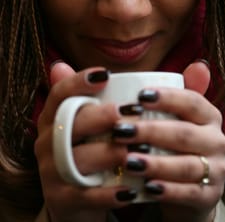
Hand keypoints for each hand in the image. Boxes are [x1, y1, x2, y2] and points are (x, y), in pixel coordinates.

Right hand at [35, 63, 137, 221]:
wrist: (71, 199)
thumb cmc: (84, 151)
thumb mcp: (80, 126)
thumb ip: (79, 99)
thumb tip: (61, 65)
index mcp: (52, 119)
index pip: (59, 94)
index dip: (79, 81)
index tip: (105, 74)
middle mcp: (47, 142)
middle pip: (71, 123)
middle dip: (101, 115)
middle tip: (131, 111)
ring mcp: (52, 171)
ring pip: (79, 158)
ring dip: (110, 152)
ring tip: (139, 149)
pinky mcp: (61, 198)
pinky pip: (86, 196)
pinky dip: (110, 193)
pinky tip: (132, 189)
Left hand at [113, 61, 224, 221]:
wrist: (191, 185)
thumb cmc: (176, 143)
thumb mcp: (180, 116)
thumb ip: (183, 92)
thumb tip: (199, 64)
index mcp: (209, 116)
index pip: (192, 101)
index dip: (167, 98)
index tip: (139, 97)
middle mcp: (216, 140)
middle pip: (184, 134)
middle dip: (151, 131)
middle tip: (120, 130)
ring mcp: (215, 170)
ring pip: (185, 165)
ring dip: (156, 163)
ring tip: (128, 160)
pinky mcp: (208, 196)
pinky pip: (188, 194)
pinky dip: (167, 191)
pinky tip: (146, 187)